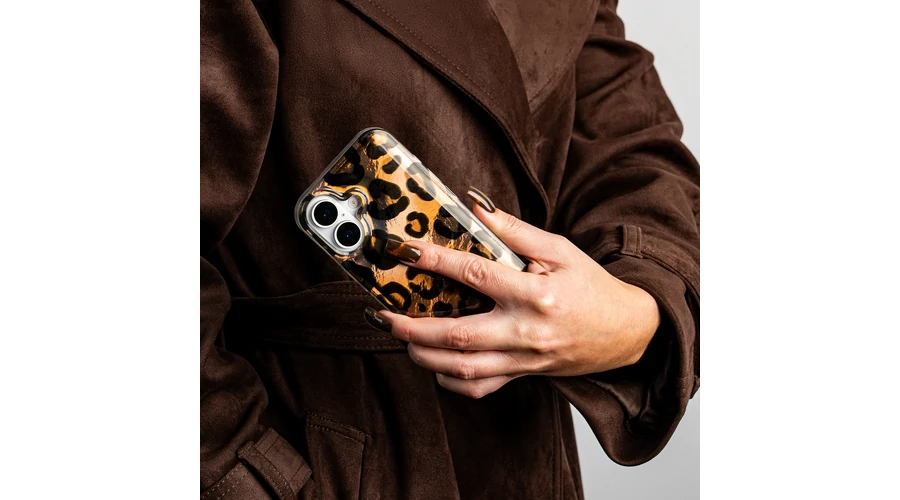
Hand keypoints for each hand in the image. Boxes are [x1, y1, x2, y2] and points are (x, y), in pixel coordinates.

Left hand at [364, 187, 660, 398]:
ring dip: (424, 356)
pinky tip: (434, 363)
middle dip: (411, 328)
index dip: (435, 261)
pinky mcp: (524, 375)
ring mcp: (524, 359)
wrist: (627, 331)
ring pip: (463, 369)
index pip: (475, 274)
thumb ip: (515, 230)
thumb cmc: (592, 287)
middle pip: (458, 335)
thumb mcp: (559, 249)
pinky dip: (451, 381)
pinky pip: (480, 388)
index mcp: (535, 293)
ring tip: (401, 337)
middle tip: (381, 316)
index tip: (402, 251)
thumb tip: (475, 206)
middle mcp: (526, 331)